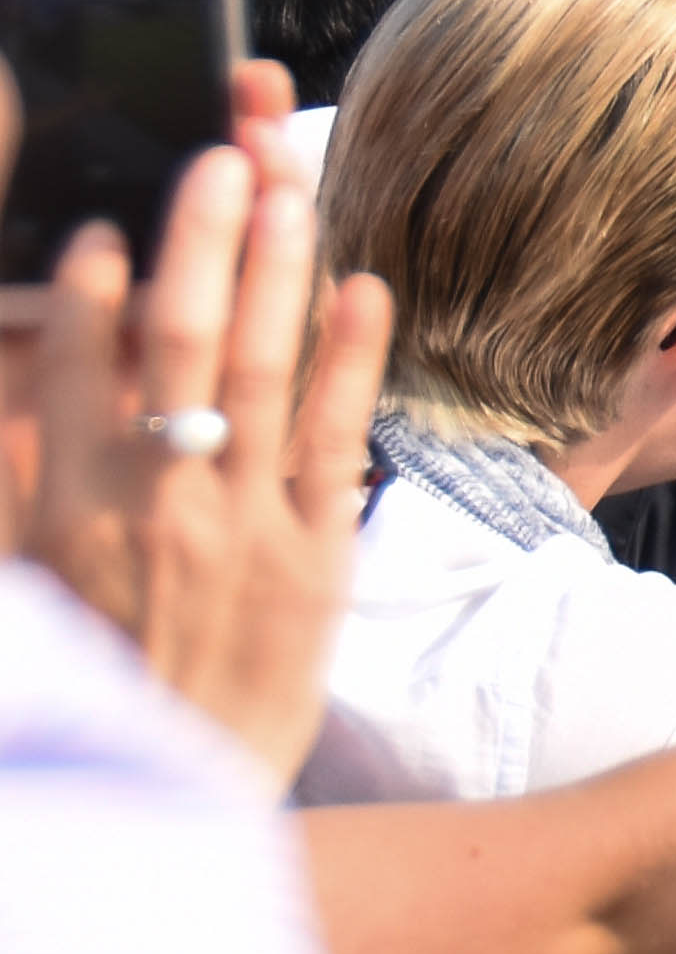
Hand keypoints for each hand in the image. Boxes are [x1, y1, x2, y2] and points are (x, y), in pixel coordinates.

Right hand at [13, 130, 396, 777]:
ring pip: (258, 372)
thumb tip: (26, 397)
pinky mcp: (316, 557)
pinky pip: (335, 437)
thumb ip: (24, 487)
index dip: (88, 293)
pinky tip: (365, 288)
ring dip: (275, 272)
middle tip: (218, 160)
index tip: (107, 232)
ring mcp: (240, 527)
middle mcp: (152, 508)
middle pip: (173, 346)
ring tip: (291, 188)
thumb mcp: (33, 588)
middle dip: (197, 244)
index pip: (71, 375)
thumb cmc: (101, 685)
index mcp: (68, 514)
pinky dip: (349, 358)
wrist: (178, 792)